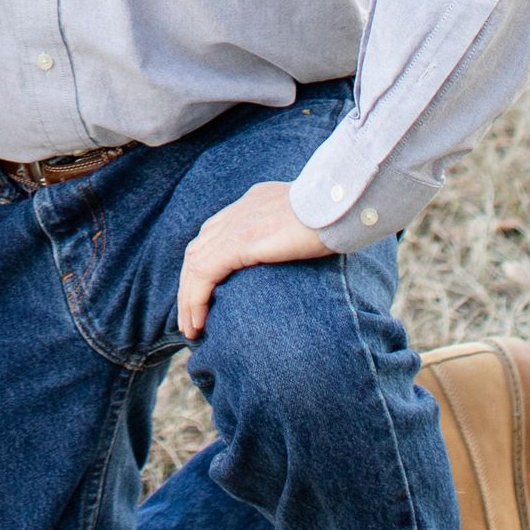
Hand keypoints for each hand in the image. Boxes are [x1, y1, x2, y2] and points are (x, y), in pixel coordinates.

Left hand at [176, 178, 332, 335]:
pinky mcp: (239, 241)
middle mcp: (238, 211)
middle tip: (191, 319)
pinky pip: (204, 273)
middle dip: (190, 286)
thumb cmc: (338, 214)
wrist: (341, 200)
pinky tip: (199, 322)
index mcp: (253, 204)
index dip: (206, 266)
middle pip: (198, 250)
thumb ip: (294, 234)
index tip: (207, 294)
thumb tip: (302, 252)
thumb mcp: (309, 222)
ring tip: (192, 329)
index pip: (215, 235)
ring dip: (188, 298)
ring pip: (195, 264)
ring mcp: (236, 224)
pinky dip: (196, 299)